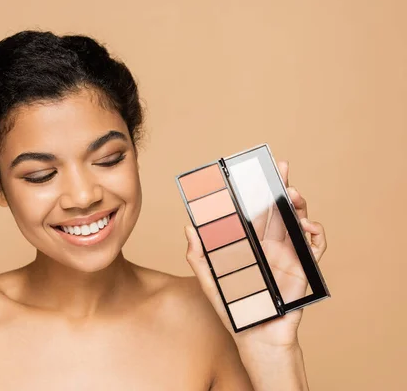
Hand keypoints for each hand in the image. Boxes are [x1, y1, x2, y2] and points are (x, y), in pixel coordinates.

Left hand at [185, 161, 327, 349]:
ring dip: (297, 204)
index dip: (254, 190)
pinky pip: (315, 246)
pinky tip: (306, 226)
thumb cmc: (234, 308)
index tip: (251, 171)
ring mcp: (288, 254)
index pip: (252, 210)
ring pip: (296, 221)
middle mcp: (269, 244)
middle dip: (279, 186)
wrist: (256, 336)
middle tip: (280, 167)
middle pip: (277, 208)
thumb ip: (199, 256)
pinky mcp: (303, 268)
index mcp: (248, 243)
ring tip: (292, 193)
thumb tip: (189, 227)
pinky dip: (315, 233)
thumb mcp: (210, 281)